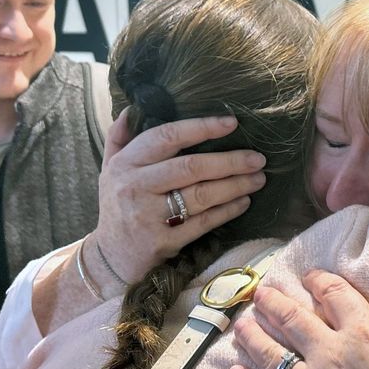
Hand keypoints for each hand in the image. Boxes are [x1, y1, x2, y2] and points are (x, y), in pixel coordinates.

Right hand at [91, 109, 267, 283]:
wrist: (109, 258)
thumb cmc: (117, 207)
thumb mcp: (109, 170)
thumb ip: (119, 138)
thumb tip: (131, 109)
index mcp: (125, 163)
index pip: (166, 136)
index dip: (201, 127)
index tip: (231, 123)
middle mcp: (135, 186)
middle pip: (191, 167)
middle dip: (230, 161)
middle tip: (258, 158)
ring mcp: (149, 216)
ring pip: (201, 195)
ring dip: (235, 186)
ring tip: (258, 179)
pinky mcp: (163, 241)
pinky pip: (203, 222)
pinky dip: (227, 211)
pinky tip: (243, 202)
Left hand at [229, 270, 368, 368]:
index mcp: (365, 337)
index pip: (334, 295)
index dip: (319, 282)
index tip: (310, 277)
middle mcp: (331, 358)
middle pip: (292, 319)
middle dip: (274, 301)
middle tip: (262, 292)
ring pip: (269, 354)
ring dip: (251, 335)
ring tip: (241, 325)